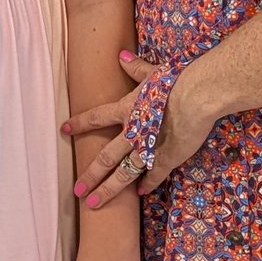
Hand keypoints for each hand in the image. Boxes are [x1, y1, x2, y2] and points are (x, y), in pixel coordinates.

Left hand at [64, 55, 210, 210]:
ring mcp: (147, 148)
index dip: (79, 124)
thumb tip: (122, 56)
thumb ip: (136, 68)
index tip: (64, 130)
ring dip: (108, 190)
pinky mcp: (167, 159)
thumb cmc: (176, 81)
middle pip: (105, 158)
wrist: (197, 96)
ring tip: (94, 204)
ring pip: (123, 174)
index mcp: (127, 109)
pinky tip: (140, 194)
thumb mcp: (153, 72)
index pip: (96, 118)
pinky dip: (147, 185)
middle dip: (90, 175)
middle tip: (77, 191)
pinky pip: (153, 176)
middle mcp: (132, 132)